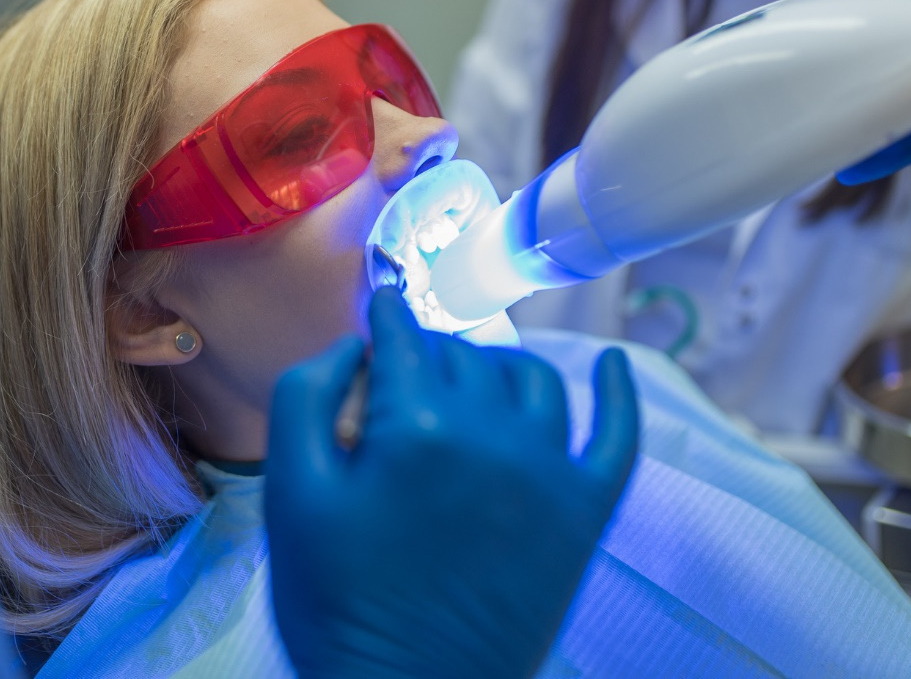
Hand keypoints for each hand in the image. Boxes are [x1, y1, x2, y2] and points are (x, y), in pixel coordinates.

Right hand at [264, 288, 639, 678]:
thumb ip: (307, 395)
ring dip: (494, 367)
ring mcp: (550, 473)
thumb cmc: (337, 601)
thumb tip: (354, 345)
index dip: (385, 318)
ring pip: (530, 378)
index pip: (405, 337)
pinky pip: (617, 435)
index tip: (379, 310)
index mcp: (419, 426)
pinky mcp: (585, 514)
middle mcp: (495, 435)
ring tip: (467, 382)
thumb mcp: (291, 493)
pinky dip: (619, 393)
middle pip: (461, 356)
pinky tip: (617, 365)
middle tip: (399, 381)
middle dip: (426, 353)